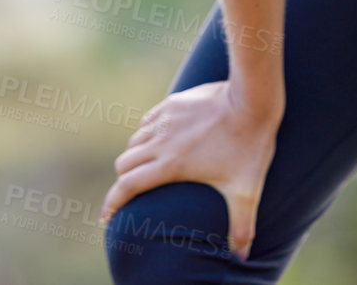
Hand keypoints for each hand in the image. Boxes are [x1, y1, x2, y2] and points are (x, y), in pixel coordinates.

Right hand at [99, 80, 281, 261]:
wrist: (251, 99)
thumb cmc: (248, 146)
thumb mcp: (246, 191)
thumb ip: (242, 226)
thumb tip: (243, 257)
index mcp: (171, 165)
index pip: (128, 186)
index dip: (113, 203)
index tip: (105, 216)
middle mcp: (161, 142)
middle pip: (124, 164)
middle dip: (124, 180)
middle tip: (134, 191)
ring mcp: (164, 119)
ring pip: (134, 141)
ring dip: (135, 156)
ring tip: (149, 167)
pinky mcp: (172, 103)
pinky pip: (147, 121)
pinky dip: (147, 134)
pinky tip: (161, 139)